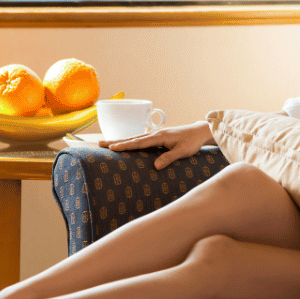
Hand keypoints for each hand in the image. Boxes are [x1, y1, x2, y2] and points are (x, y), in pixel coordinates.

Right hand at [99, 121, 215, 169]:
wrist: (200, 131)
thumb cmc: (192, 142)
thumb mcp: (182, 152)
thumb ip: (169, 158)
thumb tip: (155, 166)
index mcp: (159, 136)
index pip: (138, 142)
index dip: (125, 145)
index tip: (112, 148)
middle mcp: (155, 133)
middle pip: (132, 138)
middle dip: (116, 141)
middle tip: (100, 144)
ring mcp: (156, 134)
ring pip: (135, 138)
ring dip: (121, 141)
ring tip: (107, 143)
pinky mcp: (158, 136)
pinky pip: (140, 139)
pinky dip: (130, 141)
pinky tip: (124, 144)